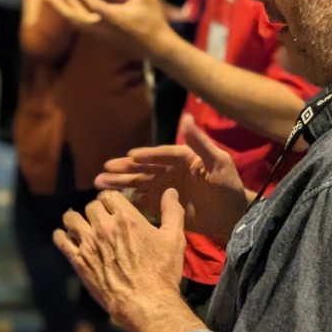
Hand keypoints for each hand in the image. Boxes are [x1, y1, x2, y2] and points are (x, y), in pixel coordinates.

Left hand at [45, 0, 175, 59]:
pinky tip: (72, 7)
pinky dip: (75, 16)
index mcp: (114, 18)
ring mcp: (101, 34)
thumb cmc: (154, 21)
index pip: (92, 5)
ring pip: (77, 23)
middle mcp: (103, 28)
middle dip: (61, 7)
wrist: (157, 49)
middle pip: (75, 19)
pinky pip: (83, 26)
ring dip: (66, 11)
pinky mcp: (102, 38)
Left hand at [53, 188, 186, 329]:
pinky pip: (61, 241)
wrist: (146, 304)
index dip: (110, 199)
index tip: (112, 206)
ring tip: (80, 224)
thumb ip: (172, 212)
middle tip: (101, 219)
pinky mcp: (78, 261)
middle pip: (91, 206)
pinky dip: (60, 236)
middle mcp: (104, 226)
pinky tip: (65, 237)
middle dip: (96, 210)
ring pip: (71, 219)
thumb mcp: (174, 239)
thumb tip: (170, 192)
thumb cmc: (162, 272)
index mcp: (126, 217)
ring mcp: (88, 243)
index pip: (108, 195)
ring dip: (76, 219)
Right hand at [95, 114, 247, 241]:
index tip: (131, 155)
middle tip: (105, 168)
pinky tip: (111, 199)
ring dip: (119, 183)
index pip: (160, 154)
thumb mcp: (218, 161)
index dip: (146, 155)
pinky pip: (141, 202)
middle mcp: (168, 170)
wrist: (232, 214)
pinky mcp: (160, 205)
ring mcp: (163, 188)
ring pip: (137, 184)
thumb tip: (187, 117)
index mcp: (181, 157)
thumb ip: (201, 142)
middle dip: (124, 169)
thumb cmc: (228, 185)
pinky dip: (126, 200)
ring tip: (99, 182)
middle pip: (143, 168)